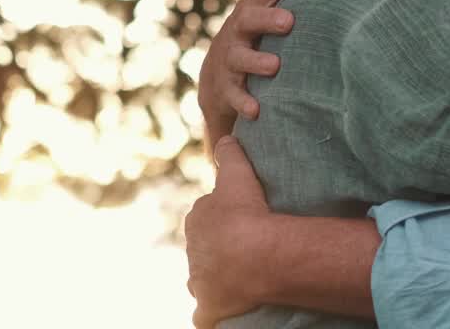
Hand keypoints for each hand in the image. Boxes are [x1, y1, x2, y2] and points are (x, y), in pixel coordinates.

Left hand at [186, 137, 272, 327]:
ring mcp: (199, 283)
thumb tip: (224, 138)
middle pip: (205, 248)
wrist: (256, 257)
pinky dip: (214, 312)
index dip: (225, 217)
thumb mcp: (238, 174)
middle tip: (247, 247)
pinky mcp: (208, 309)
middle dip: (219, 248)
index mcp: (197, 221)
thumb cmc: (247, 214)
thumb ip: (230, 154)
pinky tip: (228, 309)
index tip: (243, 220)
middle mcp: (193, 253)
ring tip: (243, 277)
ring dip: (218, 279)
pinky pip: (207, 314)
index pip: (207, 217)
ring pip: (204, 279)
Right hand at [198, 0, 316, 147]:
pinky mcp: (225, 87)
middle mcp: (238, 32)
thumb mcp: (268, 21)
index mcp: (253, 11)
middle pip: (248, 19)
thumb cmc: (257, 42)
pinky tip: (257, 110)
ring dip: (256, 61)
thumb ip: (294, 5)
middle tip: (288, 21)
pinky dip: (244, 102)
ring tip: (274, 66)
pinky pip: (233, 95)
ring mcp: (230, 60)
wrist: (216, 79)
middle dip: (267, 18)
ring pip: (239, 58)